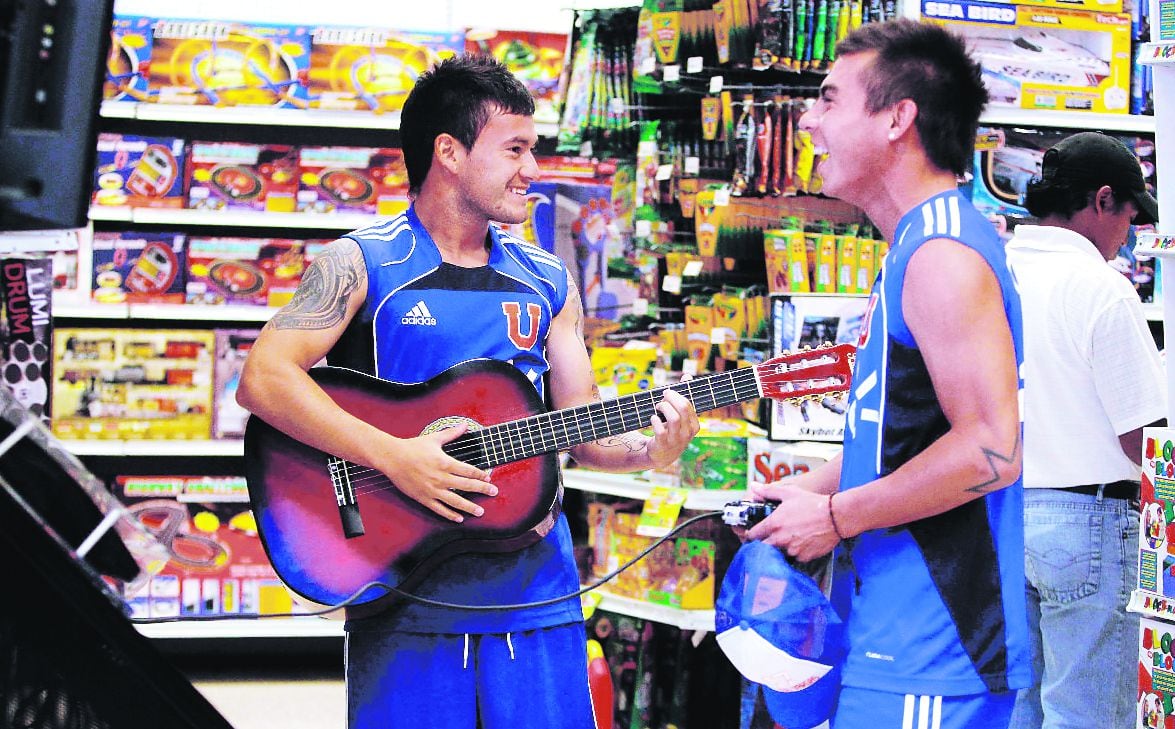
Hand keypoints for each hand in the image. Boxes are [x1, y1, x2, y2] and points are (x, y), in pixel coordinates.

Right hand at [378, 424, 497, 521]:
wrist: (392, 457)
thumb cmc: (413, 447)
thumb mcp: (434, 439)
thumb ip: (451, 433)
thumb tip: (465, 425)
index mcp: (445, 463)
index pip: (468, 470)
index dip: (480, 475)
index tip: (488, 478)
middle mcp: (441, 478)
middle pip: (466, 486)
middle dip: (482, 490)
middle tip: (494, 493)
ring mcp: (432, 490)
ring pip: (455, 501)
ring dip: (469, 507)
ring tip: (480, 512)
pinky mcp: (423, 498)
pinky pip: (439, 509)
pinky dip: (450, 514)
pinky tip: (459, 518)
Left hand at [644, 387, 700, 468]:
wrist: (662, 455)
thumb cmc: (672, 430)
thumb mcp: (680, 417)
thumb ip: (684, 396)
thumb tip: (687, 376)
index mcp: (694, 425)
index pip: (688, 404)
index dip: (676, 395)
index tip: (667, 393)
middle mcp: (687, 433)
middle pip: (683, 408)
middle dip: (671, 397)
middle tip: (663, 395)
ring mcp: (676, 439)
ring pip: (673, 418)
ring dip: (663, 407)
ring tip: (658, 406)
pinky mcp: (663, 444)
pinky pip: (660, 430)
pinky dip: (655, 420)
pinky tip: (653, 418)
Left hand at [746, 480, 839, 561]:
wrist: (836, 516)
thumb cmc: (813, 503)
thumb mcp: (789, 493)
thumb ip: (768, 491)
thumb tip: (753, 487)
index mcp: (773, 524)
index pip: (752, 535)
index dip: (751, 534)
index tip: (753, 534)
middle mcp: (780, 539)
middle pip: (762, 548)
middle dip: (762, 545)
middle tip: (767, 539)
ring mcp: (792, 550)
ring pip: (778, 554)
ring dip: (779, 549)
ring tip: (787, 540)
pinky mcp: (804, 557)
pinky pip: (794, 558)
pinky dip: (795, 553)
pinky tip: (800, 544)